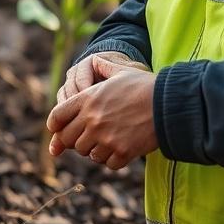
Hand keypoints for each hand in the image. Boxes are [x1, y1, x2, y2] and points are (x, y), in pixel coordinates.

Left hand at [46, 55, 157, 169]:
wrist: (169, 103)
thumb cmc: (144, 85)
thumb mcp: (119, 72)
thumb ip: (101, 69)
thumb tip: (94, 61)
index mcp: (88, 99)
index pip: (57, 116)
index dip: (55, 125)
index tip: (58, 130)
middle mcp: (92, 120)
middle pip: (68, 140)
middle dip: (75, 140)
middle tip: (87, 137)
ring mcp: (106, 138)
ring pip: (87, 153)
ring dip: (94, 149)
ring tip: (107, 141)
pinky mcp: (122, 153)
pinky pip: (107, 163)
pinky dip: (112, 159)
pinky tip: (120, 149)